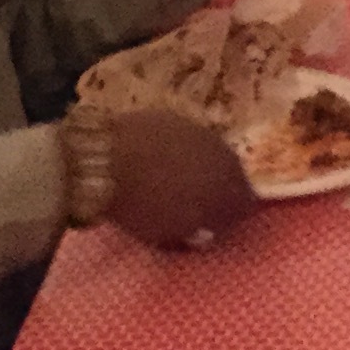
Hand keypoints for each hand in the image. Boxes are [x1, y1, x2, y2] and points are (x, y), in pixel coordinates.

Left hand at [102, 108, 258, 250]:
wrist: (106, 159)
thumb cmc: (145, 205)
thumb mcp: (172, 233)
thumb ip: (196, 232)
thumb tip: (206, 231)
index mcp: (228, 184)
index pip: (244, 203)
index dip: (233, 216)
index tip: (219, 226)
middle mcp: (221, 152)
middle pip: (230, 172)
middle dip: (220, 188)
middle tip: (203, 203)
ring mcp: (196, 130)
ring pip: (208, 152)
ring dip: (200, 166)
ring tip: (180, 181)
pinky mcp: (170, 116)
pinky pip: (183, 139)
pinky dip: (178, 151)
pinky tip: (161, 161)